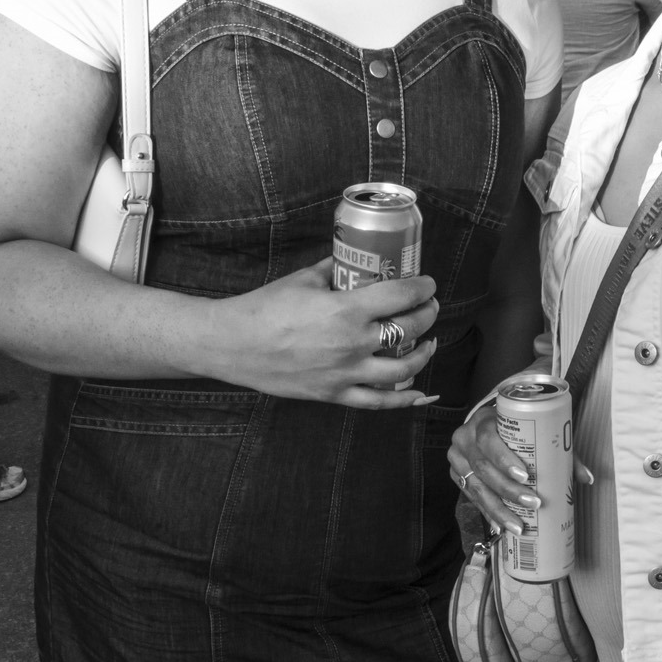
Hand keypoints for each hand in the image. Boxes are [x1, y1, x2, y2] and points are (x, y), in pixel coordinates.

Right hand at [208, 257, 439, 407]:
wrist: (233, 344)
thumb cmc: (265, 308)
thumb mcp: (304, 279)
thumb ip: (335, 270)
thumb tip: (354, 260)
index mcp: (347, 310)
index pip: (401, 297)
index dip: (422, 288)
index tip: (428, 284)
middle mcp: (353, 344)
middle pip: (409, 331)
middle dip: (427, 316)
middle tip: (429, 307)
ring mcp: (345, 374)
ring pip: (402, 370)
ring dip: (423, 355)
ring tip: (428, 343)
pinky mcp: (334, 394)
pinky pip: (378, 402)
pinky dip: (403, 399)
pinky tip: (417, 390)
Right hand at [448, 399, 593, 533]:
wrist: (485, 424)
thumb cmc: (515, 427)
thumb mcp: (534, 429)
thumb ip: (559, 450)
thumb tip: (586, 478)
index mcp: (483, 420)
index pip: (488, 438)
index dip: (504, 458)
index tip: (525, 475)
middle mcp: (464, 438)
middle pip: (483, 467)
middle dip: (508, 489)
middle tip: (533, 503)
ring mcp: (457, 458)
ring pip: (475, 487)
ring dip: (498, 508)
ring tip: (519, 525)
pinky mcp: (456, 475)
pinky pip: (471, 497)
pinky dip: (488, 512)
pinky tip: (501, 525)